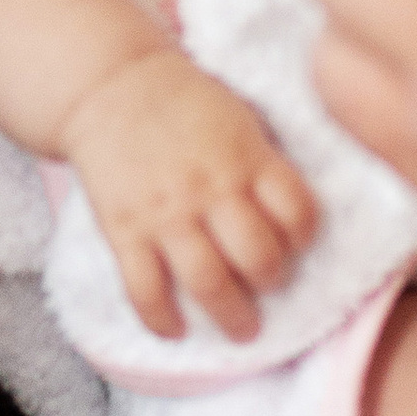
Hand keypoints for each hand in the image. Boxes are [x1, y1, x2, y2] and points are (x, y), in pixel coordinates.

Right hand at [58, 53, 317, 342]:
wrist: (111, 85)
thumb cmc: (185, 104)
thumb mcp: (240, 120)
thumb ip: (265, 165)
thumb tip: (292, 219)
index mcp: (247, 158)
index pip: (297, 211)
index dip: (305, 236)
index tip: (298, 245)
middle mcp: (211, 189)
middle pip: (258, 257)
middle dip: (272, 282)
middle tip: (270, 288)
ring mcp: (165, 214)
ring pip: (207, 282)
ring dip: (231, 316)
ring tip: (243, 330)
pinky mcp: (124, 230)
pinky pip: (145, 289)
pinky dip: (161, 319)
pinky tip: (176, 330)